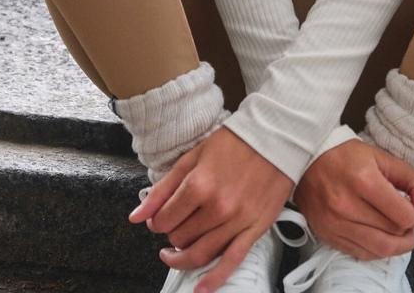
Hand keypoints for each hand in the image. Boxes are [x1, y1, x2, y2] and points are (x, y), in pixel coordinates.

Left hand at [127, 125, 293, 292]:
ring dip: (183, 256)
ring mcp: (237, 221)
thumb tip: (136, 217)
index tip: (160, 215)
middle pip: (180, 238)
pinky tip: (200, 288)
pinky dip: (214, 279)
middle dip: (173, 232)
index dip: (157, 220)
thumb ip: (163, 188)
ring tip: (177, 250)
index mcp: (199, 185)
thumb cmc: (235, 142)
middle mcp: (217, 207)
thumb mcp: (194, 156)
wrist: (277, 136)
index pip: (163, 220)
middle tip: (177, 221)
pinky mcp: (255, 229)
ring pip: (200, 254)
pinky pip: (231, 261)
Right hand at [293, 137, 413, 260]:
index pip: (405, 216)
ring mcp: (336, 224)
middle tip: (406, 216)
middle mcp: (347, 205)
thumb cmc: (347, 156)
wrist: (307, 160)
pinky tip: (378, 234)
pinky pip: (362, 254)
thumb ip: (413, 181)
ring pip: (380, 250)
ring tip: (398, 230)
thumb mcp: (383, 158)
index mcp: (364, 180)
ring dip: (396, 244)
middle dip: (407, 228)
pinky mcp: (328, 235)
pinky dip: (377, 249)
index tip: (412, 205)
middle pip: (394, 233)